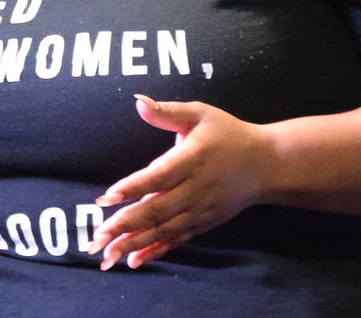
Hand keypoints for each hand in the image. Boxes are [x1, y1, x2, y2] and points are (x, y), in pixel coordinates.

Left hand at [88, 95, 268, 270]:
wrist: (264, 164)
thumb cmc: (227, 133)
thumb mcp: (200, 113)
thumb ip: (168, 111)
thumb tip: (138, 101)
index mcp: (191, 159)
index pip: (157, 176)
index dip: (131, 188)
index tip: (106, 198)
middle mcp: (195, 189)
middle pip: (156, 210)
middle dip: (124, 225)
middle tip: (96, 239)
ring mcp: (199, 210)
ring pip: (163, 230)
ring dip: (133, 244)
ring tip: (107, 256)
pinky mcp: (203, 223)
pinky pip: (176, 239)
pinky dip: (155, 251)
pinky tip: (133, 261)